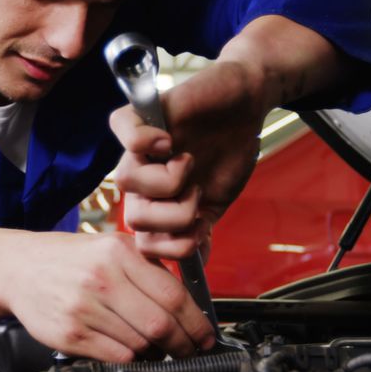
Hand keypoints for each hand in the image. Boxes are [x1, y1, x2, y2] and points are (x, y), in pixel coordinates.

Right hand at [0, 231, 214, 360]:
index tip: (205, 335)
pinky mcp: (70, 334)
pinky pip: (116, 356)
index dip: (196, 322)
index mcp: (118, 253)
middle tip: (190, 350)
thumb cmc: (68, 258)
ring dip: (157, 353)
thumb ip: (147, 268)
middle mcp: (102, 279)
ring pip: (140, 344)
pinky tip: (132, 350)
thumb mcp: (110, 247)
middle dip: (183, 344)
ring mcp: (84, 308)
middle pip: (160, 324)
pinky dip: (132, 358)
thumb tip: (188, 301)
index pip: (173, 294)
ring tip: (158, 348)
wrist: (17, 267)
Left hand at [110, 60, 268, 258]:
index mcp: (157, 202)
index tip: (202, 226)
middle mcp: (143, 177)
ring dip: (167, 181)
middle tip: (197, 192)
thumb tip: (196, 267)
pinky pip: (124, 134)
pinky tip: (170, 141)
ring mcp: (139, 147)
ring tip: (187, 163)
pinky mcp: (142, 114)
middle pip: (134, 218)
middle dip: (175, 216)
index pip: (146, 243)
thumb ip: (199, 231)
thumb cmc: (229, 151)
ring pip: (126, 182)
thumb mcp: (217, 202)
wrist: (246, 104)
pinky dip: (147, 142)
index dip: (175, 244)